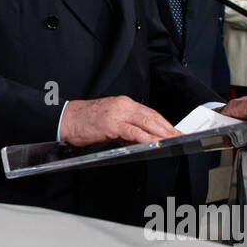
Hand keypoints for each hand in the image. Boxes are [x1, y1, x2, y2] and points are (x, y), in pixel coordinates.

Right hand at [60, 96, 179, 146]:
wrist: (66, 119)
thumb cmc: (85, 121)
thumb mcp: (110, 121)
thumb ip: (126, 128)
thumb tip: (141, 139)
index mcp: (124, 103)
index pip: (150, 112)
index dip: (165, 122)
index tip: (175, 131)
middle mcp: (123, 105)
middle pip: (152, 116)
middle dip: (168, 128)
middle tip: (180, 137)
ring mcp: (118, 114)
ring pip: (146, 122)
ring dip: (162, 133)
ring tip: (172, 141)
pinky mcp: (112, 124)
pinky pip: (133, 132)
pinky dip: (146, 138)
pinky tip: (154, 143)